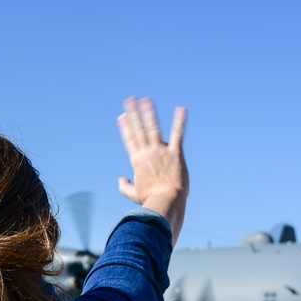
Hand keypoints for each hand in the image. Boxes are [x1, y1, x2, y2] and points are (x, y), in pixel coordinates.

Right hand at [117, 97, 188, 242]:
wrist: (166, 201)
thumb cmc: (151, 199)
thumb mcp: (134, 194)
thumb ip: (124, 186)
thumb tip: (120, 179)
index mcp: (137, 161)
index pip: (129, 139)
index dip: (126, 127)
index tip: (122, 116)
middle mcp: (147, 152)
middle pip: (139, 129)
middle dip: (134, 113)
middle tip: (130, 100)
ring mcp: (161, 151)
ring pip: (154, 127)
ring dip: (149, 112)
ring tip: (146, 99)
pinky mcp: (176, 153)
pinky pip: (178, 134)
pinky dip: (179, 121)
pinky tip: (181, 109)